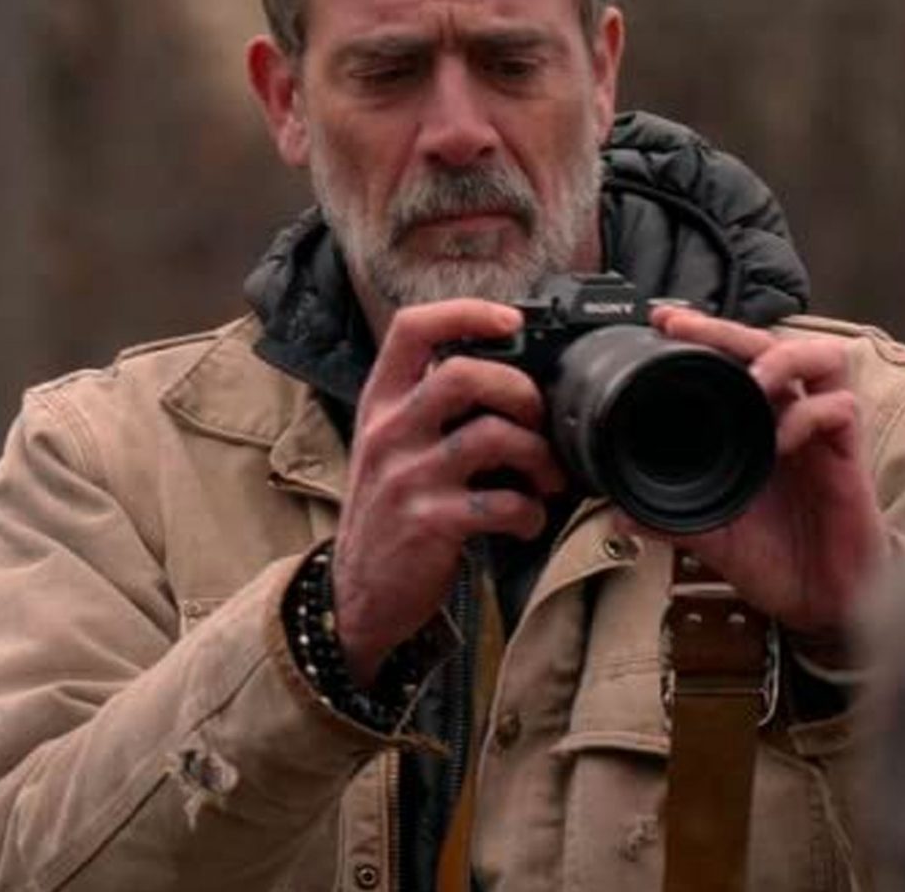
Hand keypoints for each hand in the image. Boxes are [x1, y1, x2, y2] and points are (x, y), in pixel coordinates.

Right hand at [333, 299, 565, 685]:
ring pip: (491, 436)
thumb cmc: (388, 508)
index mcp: (381, 401)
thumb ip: (431, 405)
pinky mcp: (429, 523)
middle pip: (463, 374)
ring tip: (549, 476)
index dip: (467, 313)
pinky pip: (501, 504)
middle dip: (520, 390)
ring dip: (539, 455)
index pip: (413, 328)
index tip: (511, 320)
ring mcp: (407, 477)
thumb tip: (509, 374)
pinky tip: (527, 520)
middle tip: (540, 417)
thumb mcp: (391, 443)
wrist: (355, 591)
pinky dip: (530, 512)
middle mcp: (389, 431)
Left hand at [631, 306, 886, 632]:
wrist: (815, 599)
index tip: (661, 323)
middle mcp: (786, 417)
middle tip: (685, 326)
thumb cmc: (768, 555)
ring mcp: (819, 433)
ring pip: (821, 358)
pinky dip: (809, 414)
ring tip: (751, 378)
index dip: (701, 338)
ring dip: (782, 358)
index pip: (731, 361)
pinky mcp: (848, 456)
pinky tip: (780, 440)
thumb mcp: (705, 533)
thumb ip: (663, 519)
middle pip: (767, 344)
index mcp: (751, 424)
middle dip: (725, 329)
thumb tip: (615, 514)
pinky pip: (838, 410)